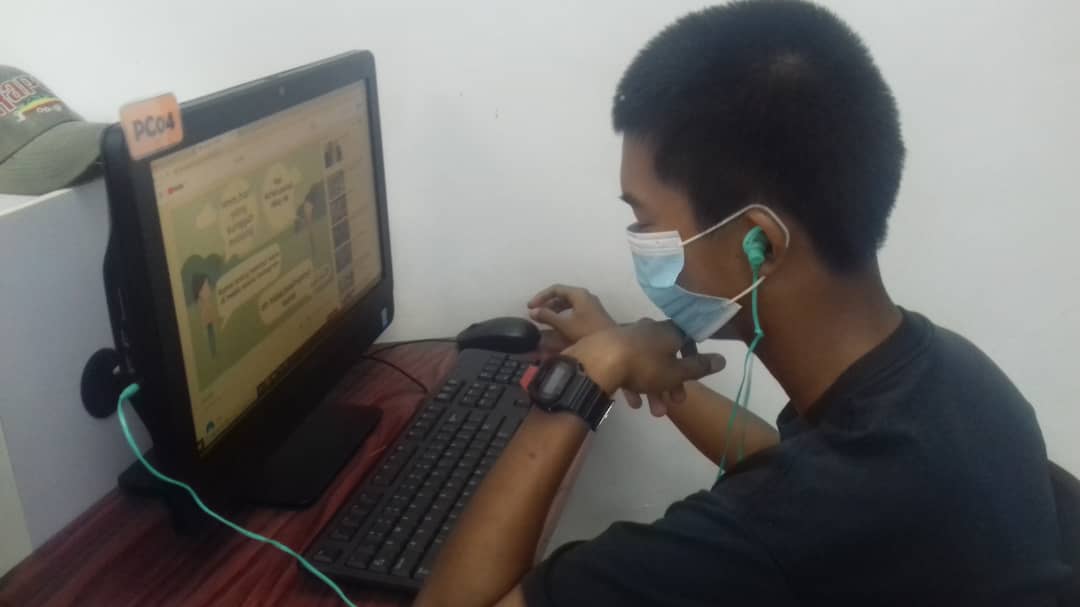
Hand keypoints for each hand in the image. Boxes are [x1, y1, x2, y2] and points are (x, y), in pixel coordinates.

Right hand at [527, 285, 616, 344]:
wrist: (612, 344)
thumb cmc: (587, 332)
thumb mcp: (565, 324)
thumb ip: (548, 317)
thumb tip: (532, 312)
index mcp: (578, 294)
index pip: (555, 289)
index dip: (541, 296)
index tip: (530, 307)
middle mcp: (585, 296)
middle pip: (561, 295)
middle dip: (547, 303)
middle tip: (535, 313)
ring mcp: (590, 305)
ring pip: (567, 303)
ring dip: (554, 309)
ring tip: (543, 319)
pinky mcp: (592, 315)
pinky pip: (573, 310)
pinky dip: (562, 314)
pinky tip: (557, 324)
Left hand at [563, 319, 724, 398]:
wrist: (598, 361)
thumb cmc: (644, 366)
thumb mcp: (676, 372)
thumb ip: (699, 367)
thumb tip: (722, 359)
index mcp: (668, 331)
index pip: (686, 341)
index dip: (691, 360)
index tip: (691, 378)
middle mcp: (648, 330)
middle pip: (665, 357)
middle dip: (670, 384)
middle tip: (672, 405)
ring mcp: (627, 338)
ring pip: (646, 365)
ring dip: (652, 389)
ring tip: (652, 412)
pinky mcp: (608, 348)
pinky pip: (627, 366)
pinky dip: (633, 384)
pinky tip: (632, 403)